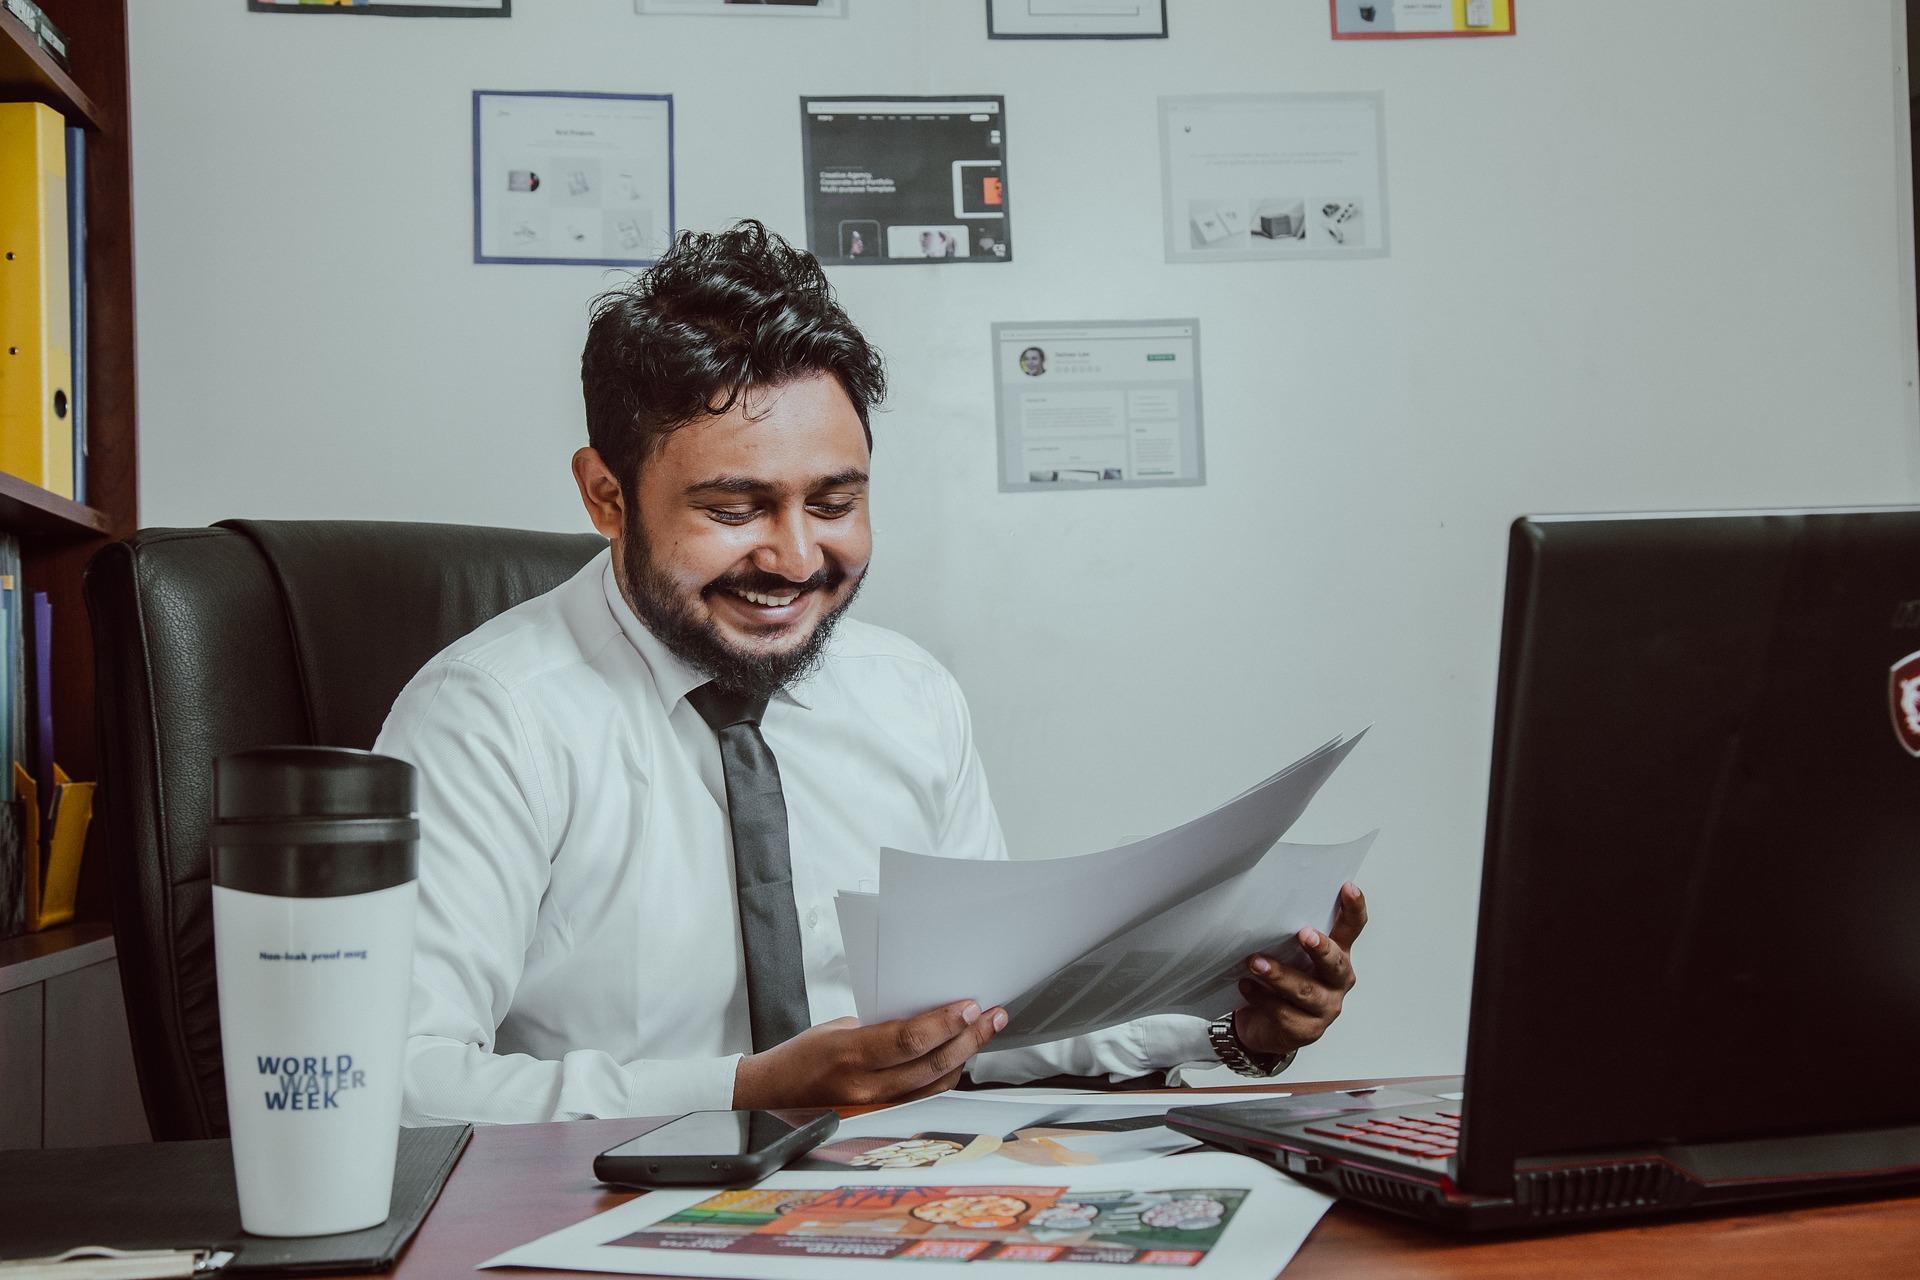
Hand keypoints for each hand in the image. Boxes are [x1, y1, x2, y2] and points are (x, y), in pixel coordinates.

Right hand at [731, 999, 1007, 1109]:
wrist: (770, 1092)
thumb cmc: (802, 1054)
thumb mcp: (838, 1027)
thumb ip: (881, 1027)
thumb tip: (927, 1019)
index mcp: (849, 1053)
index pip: (909, 1039)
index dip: (946, 1024)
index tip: (971, 1006)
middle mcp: (864, 1088)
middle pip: (931, 1065)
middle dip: (968, 1038)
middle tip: (991, 1016)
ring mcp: (873, 1111)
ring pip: (934, 1087)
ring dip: (963, 1059)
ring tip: (981, 1034)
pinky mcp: (878, 1123)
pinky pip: (922, 1101)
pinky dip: (943, 1080)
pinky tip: (957, 1061)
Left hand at [1233, 881, 1366, 1059]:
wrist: (1264, 1027)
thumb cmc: (1279, 982)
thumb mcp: (1286, 954)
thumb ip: (1285, 935)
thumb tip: (1263, 903)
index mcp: (1337, 955)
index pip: (1351, 930)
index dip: (1353, 909)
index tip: (1348, 888)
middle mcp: (1337, 981)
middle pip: (1335, 963)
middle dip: (1320, 948)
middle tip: (1304, 934)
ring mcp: (1324, 1008)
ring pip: (1305, 991)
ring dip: (1279, 975)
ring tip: (1256, 963)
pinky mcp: (1306, 1031)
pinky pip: (1283, 1012)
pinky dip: (1261, 997)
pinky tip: (1246, 986)